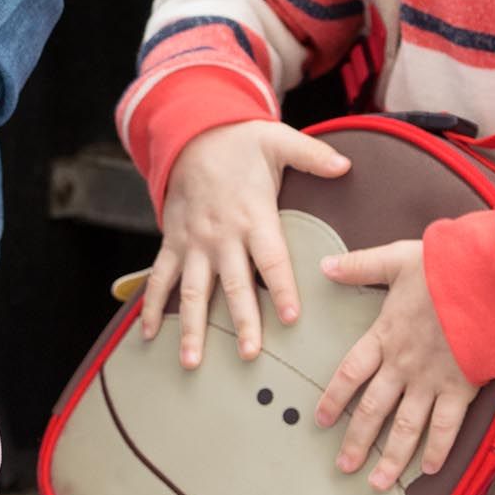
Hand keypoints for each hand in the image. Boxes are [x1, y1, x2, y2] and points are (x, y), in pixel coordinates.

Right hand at [142, 120, 352, 367]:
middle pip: (234, 285)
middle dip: (242, 322)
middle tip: (250, 354)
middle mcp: (222, 236)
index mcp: (253, 216)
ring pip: (193, 292)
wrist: (191, 133)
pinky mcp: (173, 243)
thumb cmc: (240, 142)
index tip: (291, 318)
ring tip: (193, 361)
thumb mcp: (279, 142)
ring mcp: (193, 243)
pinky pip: (159, 278)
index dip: (281, 288)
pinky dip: (150, 306)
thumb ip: (313, 156)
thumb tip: (347, 165)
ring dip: (191, 327)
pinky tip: (147, 335)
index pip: (271, 259)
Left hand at [316, 238, 479, 488]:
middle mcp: (403, 365)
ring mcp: (432, 380)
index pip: (349, 373)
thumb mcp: (398, 259)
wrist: (491, 280)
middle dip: (357, 441)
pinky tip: (429, 469)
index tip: (321, 420)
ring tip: (376, 484)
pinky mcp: (462, 387)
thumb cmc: (447, 266)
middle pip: (373, 409)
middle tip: (344, 468)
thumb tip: (323, 265)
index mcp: (385, 335)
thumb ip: (360, 265)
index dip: (334, 398)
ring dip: (390, 458)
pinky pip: (446, 427)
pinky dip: (438, 449)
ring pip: (404, 427)